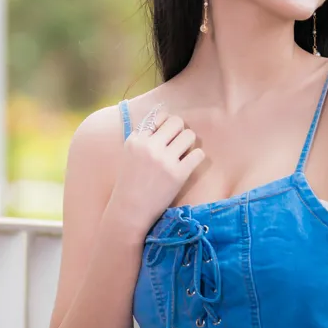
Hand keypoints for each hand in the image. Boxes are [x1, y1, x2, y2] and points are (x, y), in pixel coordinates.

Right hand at [110, 103, 205, 230]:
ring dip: (188, 143)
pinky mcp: (177, 174)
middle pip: (176, 122)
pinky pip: (198, 154)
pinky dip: (196, 157)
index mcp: (136, 140)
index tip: (166, 135)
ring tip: (182, 154)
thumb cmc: (130, 183)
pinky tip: (188, 164)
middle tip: (177, 144)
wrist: (130, 211)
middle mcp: (149, 146)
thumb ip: (142, 138)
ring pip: (189, 135)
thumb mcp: (129, 154)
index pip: (159, 117)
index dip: (166, 124)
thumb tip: (163, 120)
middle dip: (180, 131)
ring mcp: (164, 160)